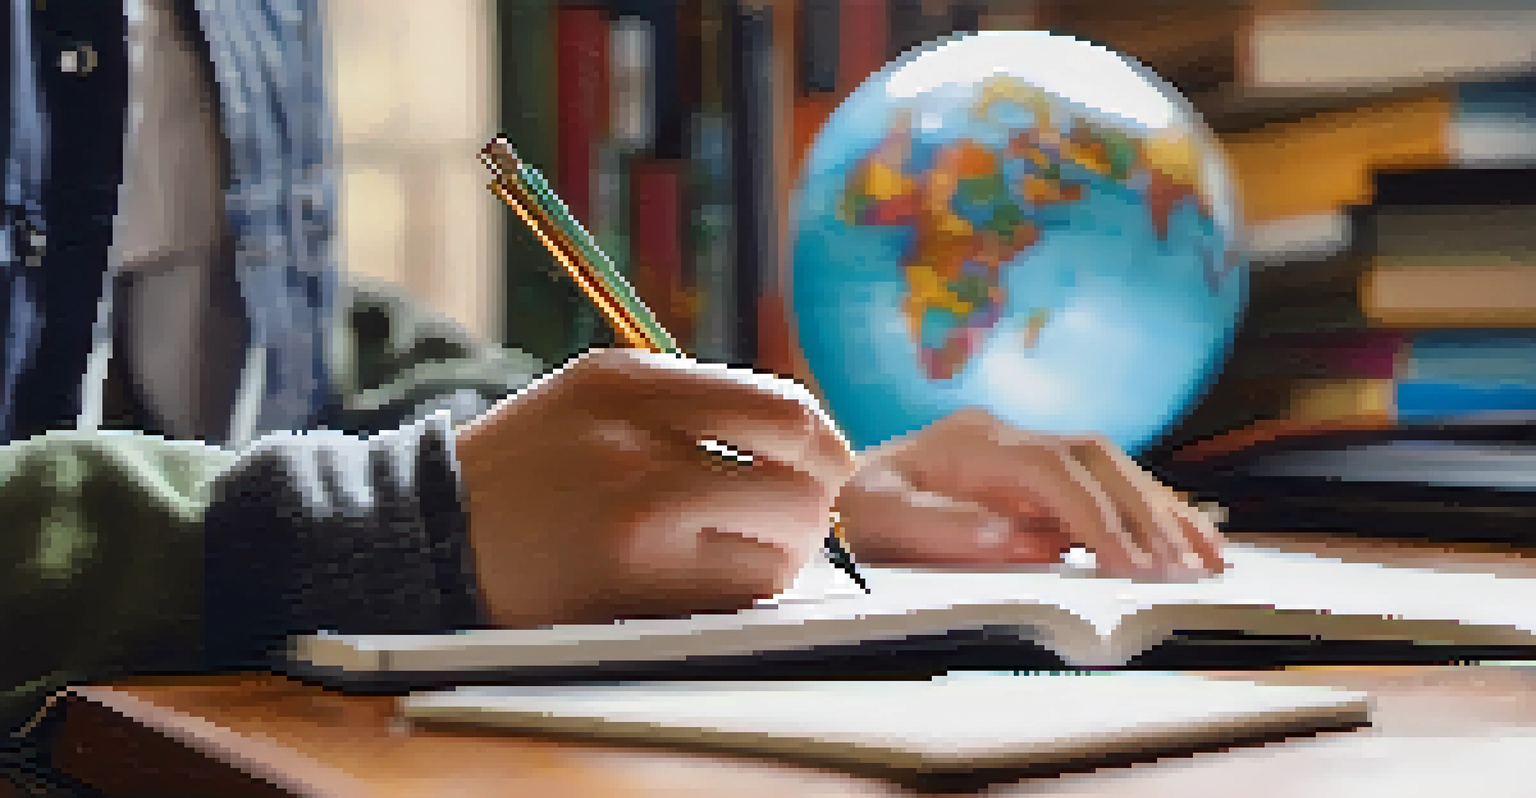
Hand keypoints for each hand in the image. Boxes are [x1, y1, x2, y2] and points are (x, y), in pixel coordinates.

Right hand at [454, 348, 856, 627]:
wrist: (430, 532)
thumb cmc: (531, 462)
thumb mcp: (599, 391)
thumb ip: (696, 401)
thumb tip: (807, 441)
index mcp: (631, 383)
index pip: (785, 411)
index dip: (824, 444)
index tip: (822, 462)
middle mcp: (635, 447)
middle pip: (800, 486)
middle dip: (813, 509)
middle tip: (791, 518)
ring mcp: (633, 522)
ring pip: (780, 553)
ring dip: (780, 556)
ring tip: (742, 549)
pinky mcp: (627, 590)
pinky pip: (735, 599)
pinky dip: (742, 591)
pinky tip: (708, 577)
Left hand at [835, 408, 1223, 578]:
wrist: (836, 494)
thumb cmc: (853, 513)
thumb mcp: (880, 521)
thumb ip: (945, 527)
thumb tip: (1025, 537)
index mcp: (972, 442)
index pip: (1053, 471)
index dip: (1097, 517)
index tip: (1131, 568)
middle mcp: (1007, 436)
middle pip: (1096, 460)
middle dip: (1145, 515)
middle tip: (1184, 573)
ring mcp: (1025, 449)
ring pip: (1112, 468)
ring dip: (1161, 514)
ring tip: (1209, 562)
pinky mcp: (1037, 472)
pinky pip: (1106, 485)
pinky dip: (1150, 514)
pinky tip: (1190, 542)